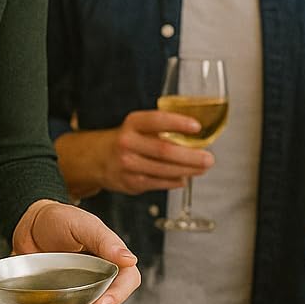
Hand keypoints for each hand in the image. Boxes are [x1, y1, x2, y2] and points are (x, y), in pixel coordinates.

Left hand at [11, 200, 140, 303]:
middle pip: (110, 298)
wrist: (27, 224)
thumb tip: (129, 259)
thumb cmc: (58, 218)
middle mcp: (101, 270)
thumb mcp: (82, 224)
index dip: (119, 294)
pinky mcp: (66, 291)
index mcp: (111, 254)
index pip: (128, 279)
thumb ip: (105, 240)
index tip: (103, 303)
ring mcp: (84, 282)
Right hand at [59, 110, 213, 197]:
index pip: (157, 120)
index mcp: (132, 124)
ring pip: (164, 170)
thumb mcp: (138, 126)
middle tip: (209, 158)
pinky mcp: (131, 182)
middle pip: (164, 151)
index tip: (197, 127)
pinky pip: (158, 183)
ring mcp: (128, 165)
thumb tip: (197, 134)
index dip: (178, 123)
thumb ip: (162, 128)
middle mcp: (128, 143)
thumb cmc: (127, 140)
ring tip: (202, 168)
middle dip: (191, 156)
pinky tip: (185, 178)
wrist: (96, 159)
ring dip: (187, 171)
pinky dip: (175, 181)